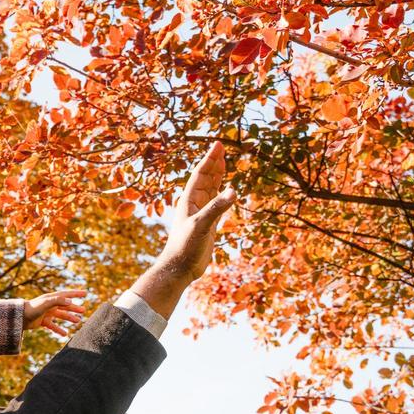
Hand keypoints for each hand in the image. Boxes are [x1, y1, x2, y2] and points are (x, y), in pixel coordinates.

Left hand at [22, 288, 87, 336]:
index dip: (76, 293)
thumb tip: (70, 301)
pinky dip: (59, 330)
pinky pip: (53, 326)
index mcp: (52, 298)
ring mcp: (46, 313)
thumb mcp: (46, 303)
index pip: (67, 295)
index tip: (85, 293)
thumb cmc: (32, 308)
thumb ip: (58, 301)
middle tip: (84, 311)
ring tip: (78, 321)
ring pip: (61, 316)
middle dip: (75, 308)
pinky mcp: (42, 321)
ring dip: (69, 318)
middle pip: (65, 306)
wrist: (19, 317)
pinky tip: (65, 334)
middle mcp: (50, 305)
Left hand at [155, 141, 235, 285]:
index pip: (201, 174)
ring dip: (218, 176)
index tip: (218, 144)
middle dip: (214, 163)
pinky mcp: (207, 225)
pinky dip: (222, 195)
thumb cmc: (185, 247)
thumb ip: (216, 208)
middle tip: (221, 147)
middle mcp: (194, 204)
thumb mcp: (201, 225)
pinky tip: (227, 191)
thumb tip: (234, 191)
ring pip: (211, 190)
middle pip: (206, 178)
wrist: (180, 268)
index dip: (210, 159)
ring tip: (223, 162)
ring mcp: (201, 214)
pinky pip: (217, 204)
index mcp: (189, 201)